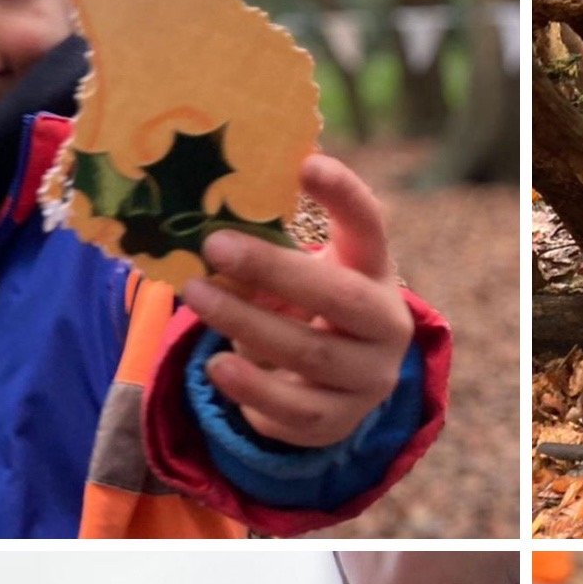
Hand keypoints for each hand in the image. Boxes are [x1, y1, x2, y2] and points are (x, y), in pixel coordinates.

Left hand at [179, 154, 414, 446]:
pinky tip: (217, 365)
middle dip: (274, 269)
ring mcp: (369, 377)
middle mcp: (386, 324)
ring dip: (246, 322)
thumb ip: (265, 254)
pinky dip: (253, 387)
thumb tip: (204, 230)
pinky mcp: (340, 420)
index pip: (370, 226)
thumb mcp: (294, 276)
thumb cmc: (304, 312)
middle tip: (214, 245)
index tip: (306, 163)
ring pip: (311, 352)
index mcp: (375, 271)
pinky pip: (295, 407)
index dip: (344, 195)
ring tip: (196, 296)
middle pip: (340, 296)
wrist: (330, 391)